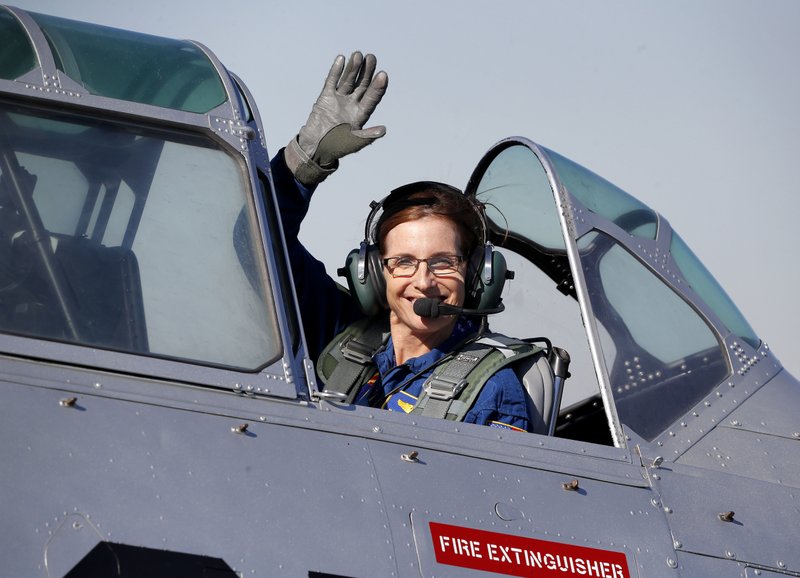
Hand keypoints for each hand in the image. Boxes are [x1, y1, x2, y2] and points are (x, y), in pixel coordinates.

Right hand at [286, 51, 387, 185]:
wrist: (315, 148)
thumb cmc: (336, 148)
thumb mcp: (354, 143)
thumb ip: (368, 136)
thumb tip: (383, 130)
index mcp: (361, 115)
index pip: (372, 98)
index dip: (378, 87)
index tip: (383, 75)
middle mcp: (352, 105)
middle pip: (362, 85)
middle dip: (367, 72)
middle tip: (372, 58)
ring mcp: (339, 100)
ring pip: (348, 81)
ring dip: (353, 68)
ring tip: (358, 54)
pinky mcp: (325, 97)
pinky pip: (331, 81)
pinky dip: (335, 71)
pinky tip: (341, 59)